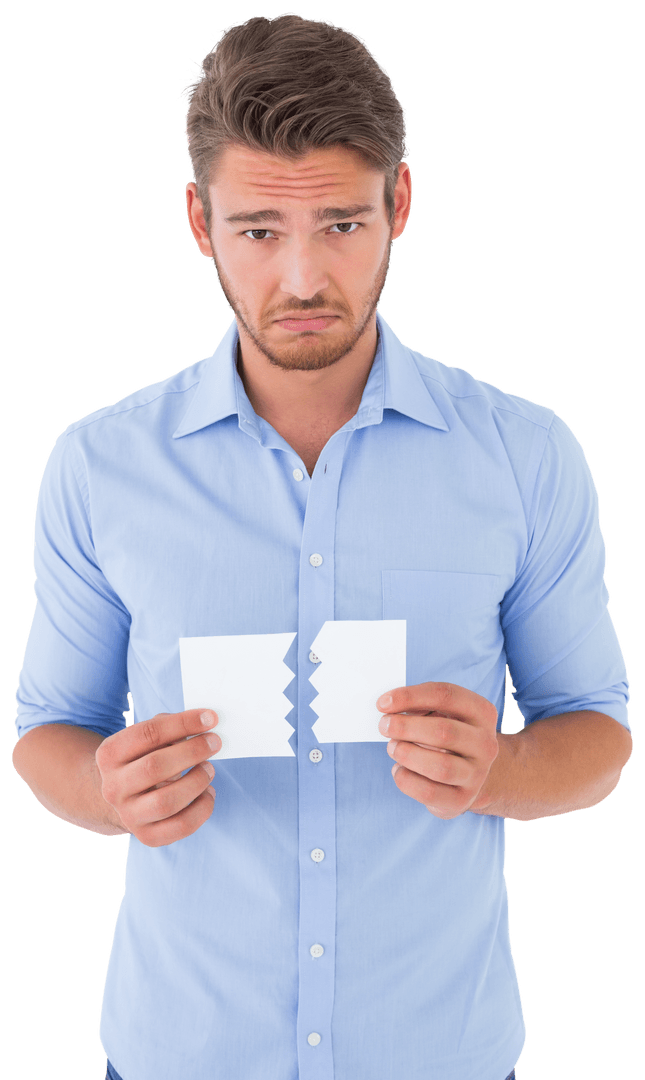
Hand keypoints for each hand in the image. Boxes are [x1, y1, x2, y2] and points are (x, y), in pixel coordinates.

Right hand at [95, 709, 221, 846]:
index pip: (147, 734)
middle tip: (214, 742)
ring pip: (166, 801)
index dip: (182, 723)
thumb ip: (167, 727)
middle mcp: (113, 787)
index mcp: (109, 755)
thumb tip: (200, 724)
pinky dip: (202, 808)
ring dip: (196, 781)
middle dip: (192, 751)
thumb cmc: (142, 759)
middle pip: (154, 767)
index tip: (210, 718)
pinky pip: (181, 826)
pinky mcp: (147, 836)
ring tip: (209, 769)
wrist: (122, 798)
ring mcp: (128, 815)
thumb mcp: (145, 739)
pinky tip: (208, 792)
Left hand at [377, 682, 498, 818]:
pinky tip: (399, 769)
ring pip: (440, 766)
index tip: (382, 703)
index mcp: (482, 712)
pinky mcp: (462, 800)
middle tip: (384, 726)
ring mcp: (477, 774)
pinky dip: (406, 779)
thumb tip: (390, 709)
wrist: (470, 774)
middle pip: (444, 732)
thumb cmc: (447, 737)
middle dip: (406, 727)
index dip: (410, 697)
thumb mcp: (441, 714)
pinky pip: (429, 792)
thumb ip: (420, 706)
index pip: (446, 696)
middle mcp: (485, 744)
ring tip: (393, 748)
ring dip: (407, 754)